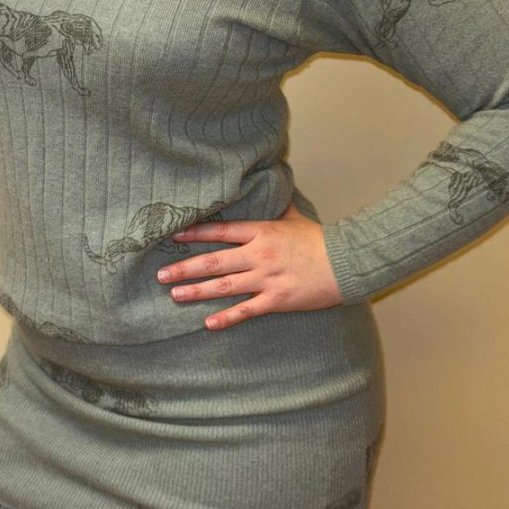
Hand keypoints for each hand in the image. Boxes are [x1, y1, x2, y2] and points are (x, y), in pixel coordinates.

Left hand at [156, 200, 343, 329]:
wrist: (345, 263)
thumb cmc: (320, 240)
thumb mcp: (295, 218)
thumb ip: (277, 205)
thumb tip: (269, 184)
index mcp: (262, 233)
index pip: (221, 231)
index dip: (196, 234)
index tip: (174, 237)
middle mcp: (259, 255)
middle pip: (214, 261)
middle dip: (185, 268)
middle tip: (162, 275)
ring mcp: (266, 279)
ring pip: (224, 287)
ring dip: (197, 291)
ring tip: (175, 295)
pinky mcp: (276, 300)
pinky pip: (246, 310)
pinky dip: (226, 318)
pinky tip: (208, 323)